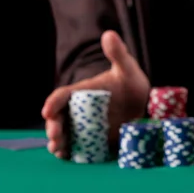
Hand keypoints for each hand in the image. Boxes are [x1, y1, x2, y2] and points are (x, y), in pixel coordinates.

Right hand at [41, 30, 149, 158]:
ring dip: (58, 142)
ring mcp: (85, 126)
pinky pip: (78, 147)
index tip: (47, 111)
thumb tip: (109, 34)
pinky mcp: (93, 140)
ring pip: (66, 134)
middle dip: (53, 127)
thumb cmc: (133, 84)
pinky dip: (71, 153)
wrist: (146, 107)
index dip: (53, 103)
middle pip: (60, 118)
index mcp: (82, 92)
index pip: (62, 96)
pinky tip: (67, 158)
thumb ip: (118, 54)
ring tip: (57, 150)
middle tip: (54, 136)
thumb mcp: (127, 69)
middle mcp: (80, 110)